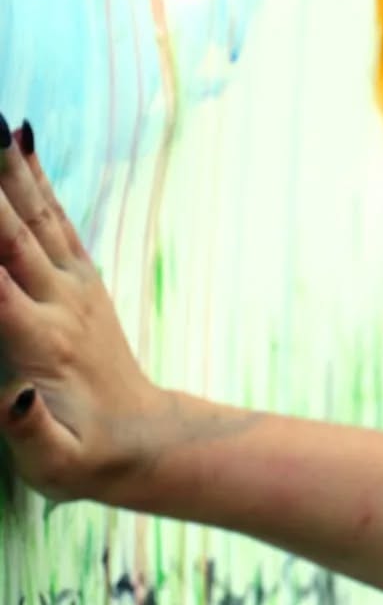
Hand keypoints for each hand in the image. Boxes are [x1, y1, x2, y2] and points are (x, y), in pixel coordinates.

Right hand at [0, 122, 166, 501]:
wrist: (146, 441)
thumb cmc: (87, 457)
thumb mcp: (57, 464)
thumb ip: (32, 432)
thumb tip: (14, 397)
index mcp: (41, 343)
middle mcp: (59, 303)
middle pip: (10, 235)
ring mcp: (75, 286)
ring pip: (34, 217)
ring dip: (7, 167)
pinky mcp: (83, 280)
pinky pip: (56, 223)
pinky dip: (35, 181)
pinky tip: (19, 141)